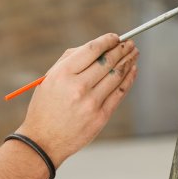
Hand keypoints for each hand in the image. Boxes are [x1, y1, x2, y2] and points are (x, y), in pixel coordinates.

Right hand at [17, 33, 138, 166]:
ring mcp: (91, 103)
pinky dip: (129, 79)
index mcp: (62, 75)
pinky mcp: (100, 117)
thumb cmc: (45, 107)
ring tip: (134, 54)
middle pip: (107, 62)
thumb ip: (70, 61)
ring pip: (117, 76)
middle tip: (130, 44)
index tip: (115, 37)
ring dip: (128, 62)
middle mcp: (77, 87)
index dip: (107, 41)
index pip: (91, 50)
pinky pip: (119, 93)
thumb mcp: (49, 80)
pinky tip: (132, 71)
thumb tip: (97, 47)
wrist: (43, 141)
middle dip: (122, 49)